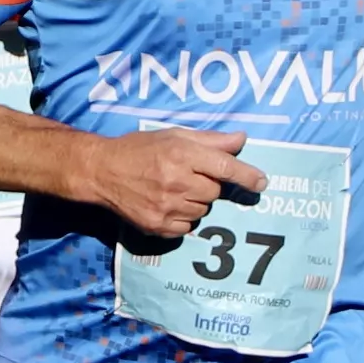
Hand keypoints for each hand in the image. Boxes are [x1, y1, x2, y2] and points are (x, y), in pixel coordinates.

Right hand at [93, 127, 262, 238]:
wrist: (101, 171)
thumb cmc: (139, 149)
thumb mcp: (173, 135)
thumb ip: (209, 140)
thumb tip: (241, 139)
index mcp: (181, 154)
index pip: (224, 166)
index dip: (246, 175)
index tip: (262, 183)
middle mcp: (175, 181)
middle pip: (215, 192)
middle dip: (207, 185)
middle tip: (187, 176)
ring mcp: (166, 206)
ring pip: (202, 210)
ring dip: (195, 202)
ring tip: (172, 189)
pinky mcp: (157, 226)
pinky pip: (187, 226)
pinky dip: (183, 217)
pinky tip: (166, 204)